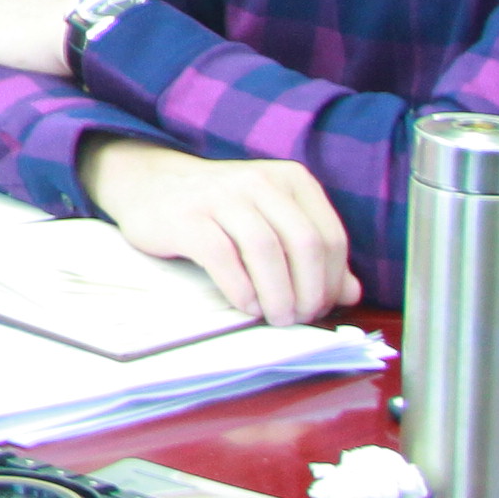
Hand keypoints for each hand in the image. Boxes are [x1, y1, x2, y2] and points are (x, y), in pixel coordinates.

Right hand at [81, 140, 354, 325]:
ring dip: (278, 295)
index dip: (332, 281)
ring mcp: (220, 195)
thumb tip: (351, 294)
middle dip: (309, 291)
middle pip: (304, 244)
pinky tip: (245, 304)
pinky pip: (223, 257)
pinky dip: (241, 289)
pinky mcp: (186, 216)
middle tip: (299, 318)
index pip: (330, 237)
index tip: (321, 306)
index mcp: (290, 180)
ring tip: (275, 317)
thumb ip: (312, 254)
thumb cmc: (219, 211)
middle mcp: (258, 181)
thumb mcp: (272, 221)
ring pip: (266, 251)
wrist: (148, 184)